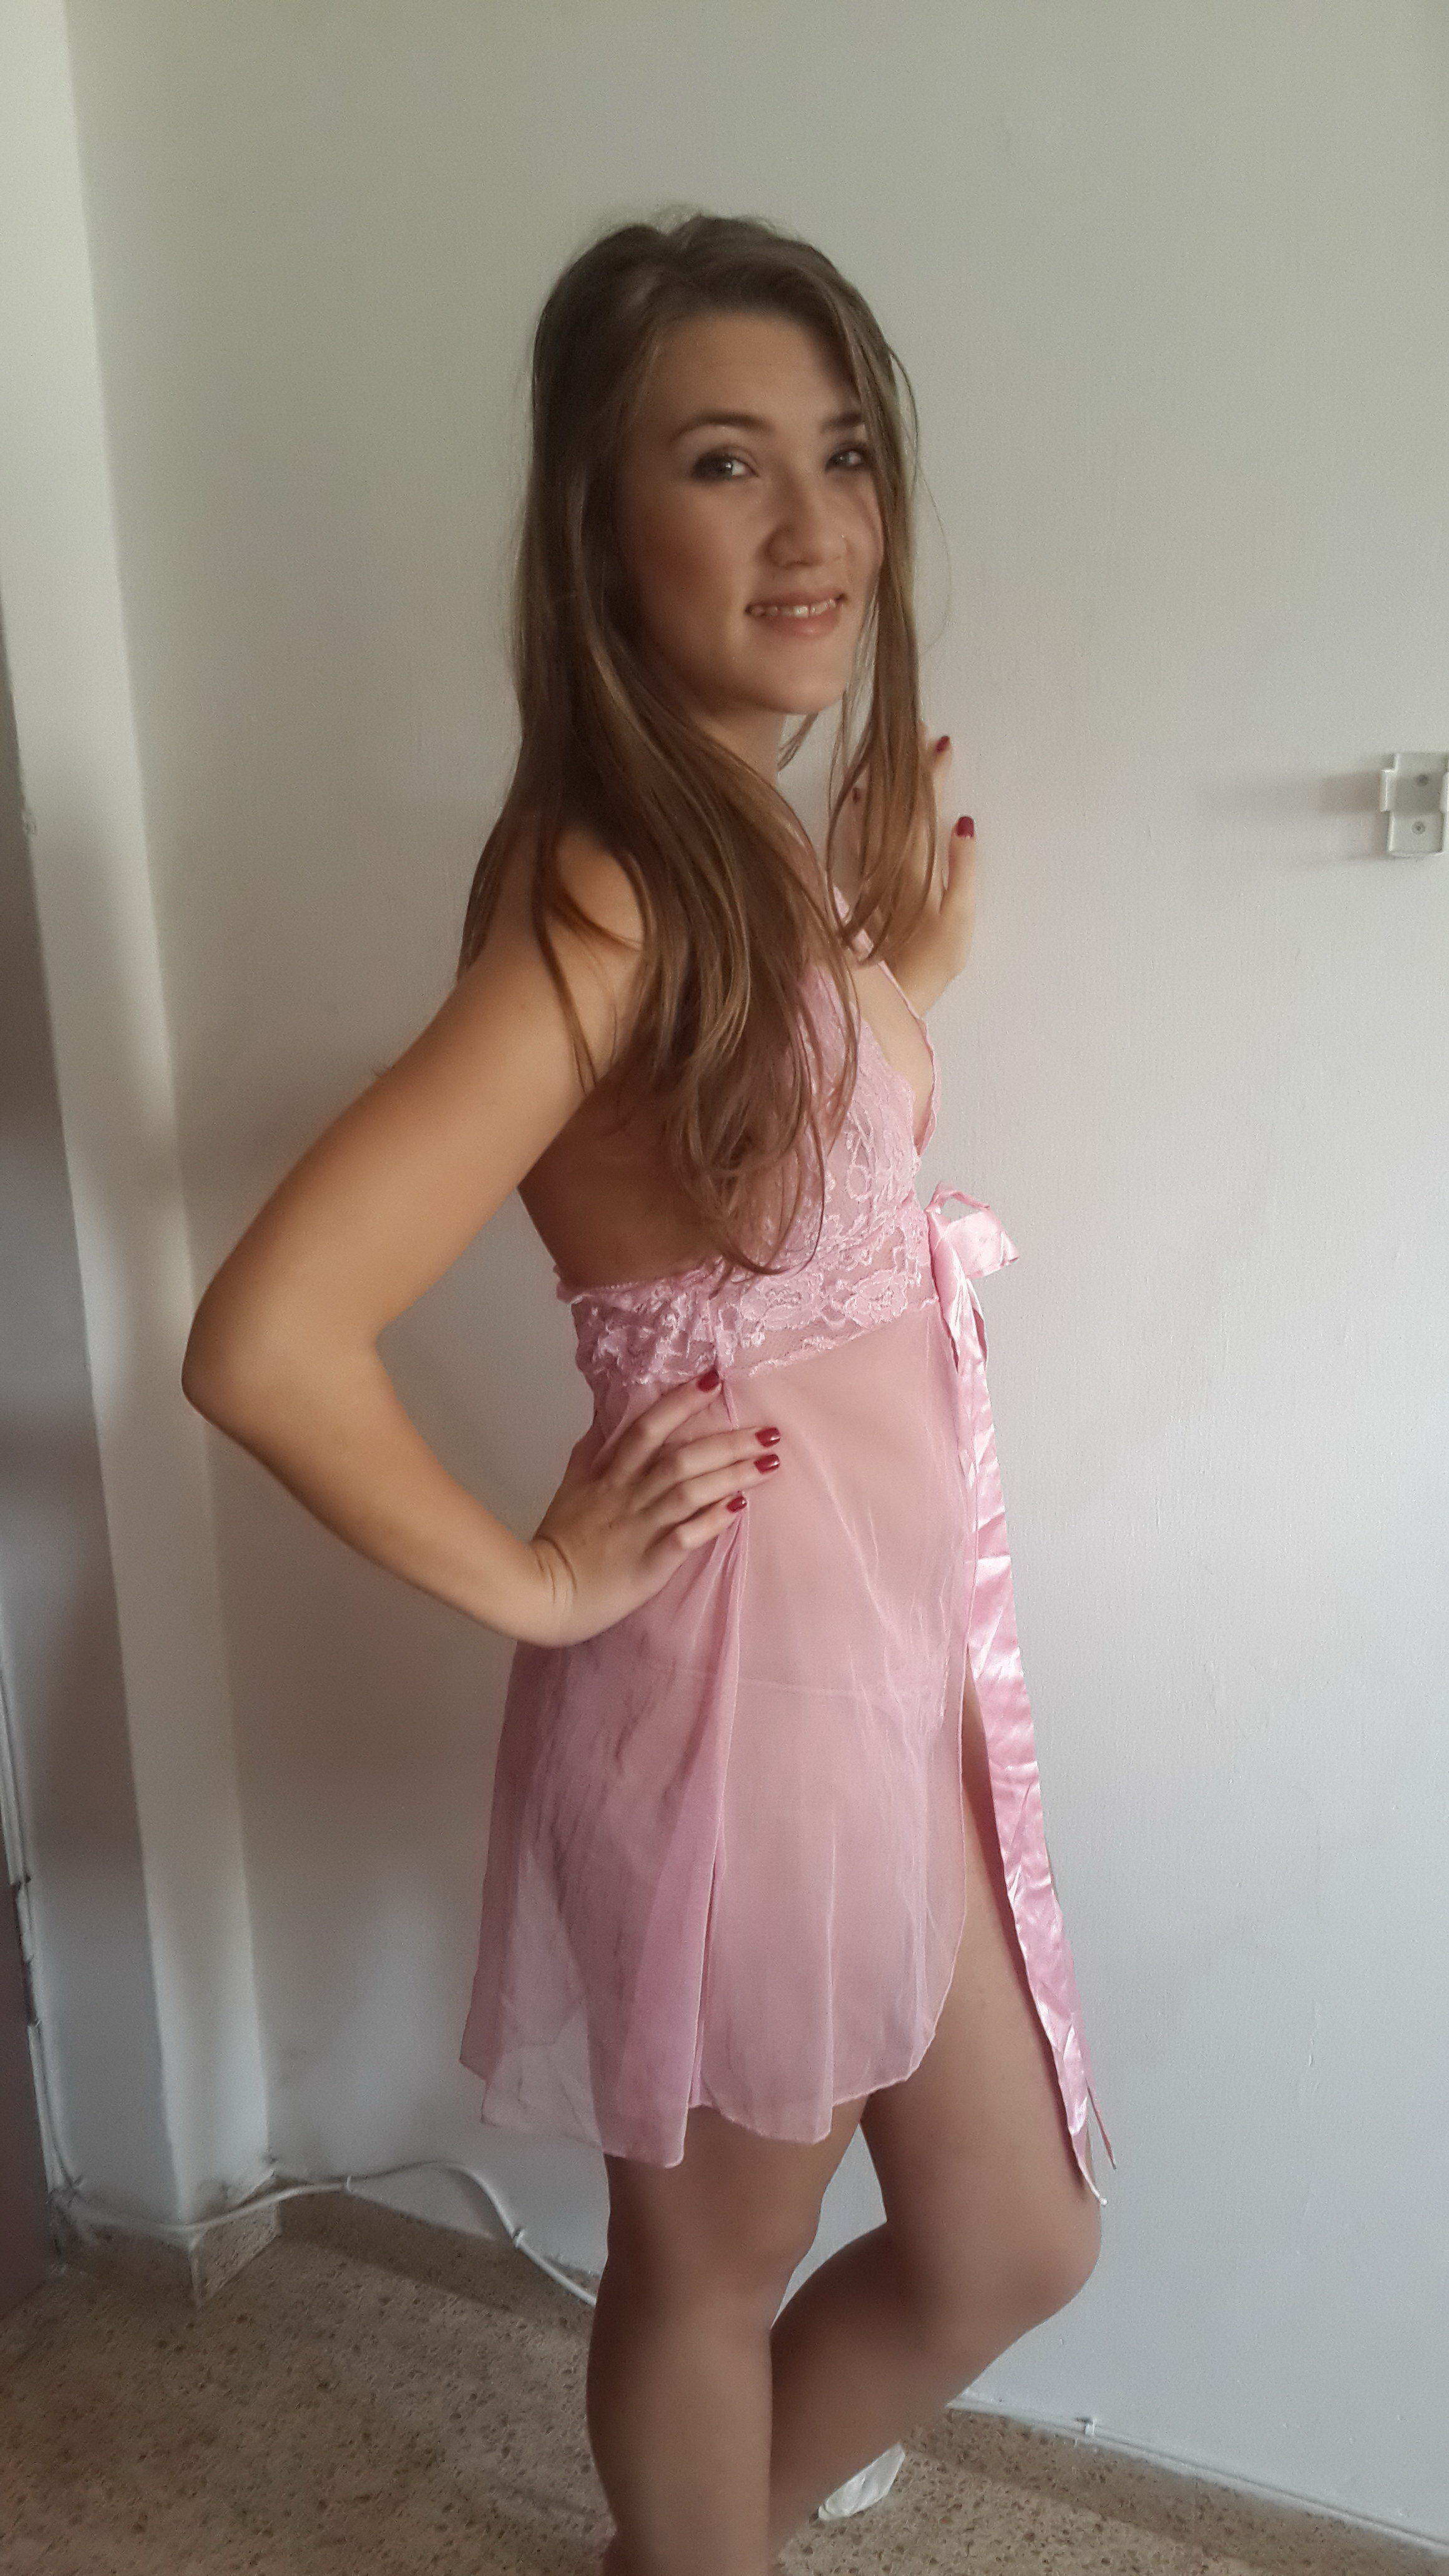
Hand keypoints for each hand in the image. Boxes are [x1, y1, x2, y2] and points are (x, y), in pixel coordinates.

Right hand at [524, 1375, 780, 1645]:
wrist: (541, 1592)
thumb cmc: (562, 1538)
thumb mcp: (572, 1484)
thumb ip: (593, 1449)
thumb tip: (607, 1415)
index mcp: (609, 1473)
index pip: (647, 1428)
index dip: (681, 1401)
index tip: (715, 1379)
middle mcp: (628, 1494)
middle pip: (682, 1458)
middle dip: (729, 1442)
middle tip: (770, 1430)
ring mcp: (639, 1529)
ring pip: (690, 1492)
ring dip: (733, 1476)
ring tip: (770, 1464)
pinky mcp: (649, 1564)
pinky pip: (685, 1538)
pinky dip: (712, 1521)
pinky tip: (740, 1508)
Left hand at [840, 722, 976, 1013]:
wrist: (881, 1000)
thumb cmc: (927, 966)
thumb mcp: (959, 924)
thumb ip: (964, 872)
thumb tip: (964, 824)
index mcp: (921, 869)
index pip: (927, 810)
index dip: (933, 776)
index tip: (941, 743)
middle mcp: (892, 866)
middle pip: (902, 806)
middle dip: (912, 767)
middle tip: (917, 730)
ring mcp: (871, 875)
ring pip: (876, 817)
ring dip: (886, 783)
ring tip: (892, 752)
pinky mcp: (854, 890)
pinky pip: (852, 843)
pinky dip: (855, 817)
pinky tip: (858, 797)